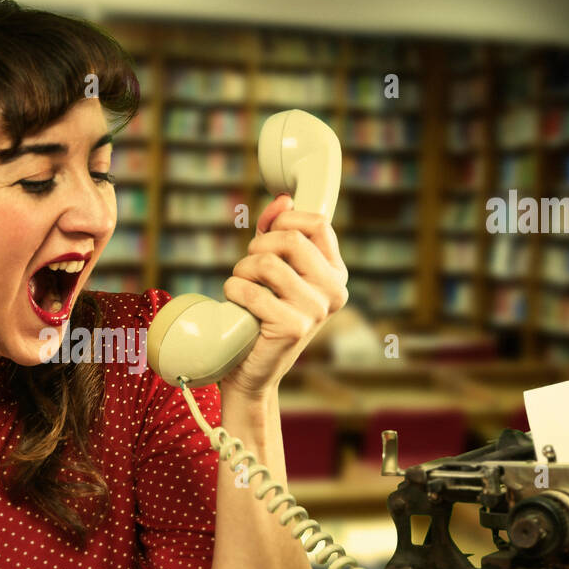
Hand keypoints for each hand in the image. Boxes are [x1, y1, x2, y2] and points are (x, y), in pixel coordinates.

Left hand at [220, 194, 348, 399]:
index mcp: (335, 273)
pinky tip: (236, 305)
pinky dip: (234, 292)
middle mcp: (333, 291)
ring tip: (240, 288)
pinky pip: (253, 291)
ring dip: (241, 271)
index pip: (318, 222)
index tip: (267, 237)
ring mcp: (316, 311)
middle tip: (248, 269)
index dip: (284, 221)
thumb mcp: (273, 268)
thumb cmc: (259, 315)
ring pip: (267, 263)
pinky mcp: (293, 328)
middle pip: (290, 239)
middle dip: (257, 248)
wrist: (250, 369)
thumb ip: (277, 232)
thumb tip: (282, 199)